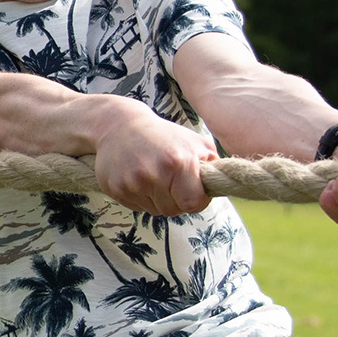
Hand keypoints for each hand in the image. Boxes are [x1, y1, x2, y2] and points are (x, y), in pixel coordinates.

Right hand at [91, 108, 218, 216]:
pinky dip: (141, 197)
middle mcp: (154, 174)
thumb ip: (213, 165)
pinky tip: (138, 178)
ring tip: (153, 177)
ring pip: (155, 211)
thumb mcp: (195, 142)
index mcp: (178, 161)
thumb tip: (223, 186)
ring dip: (158, 200)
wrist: (119, 125)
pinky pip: (136, 207)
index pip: (193, 203)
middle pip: (173, 210)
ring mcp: (132, 182)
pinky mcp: (115, 188)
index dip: (196, 200)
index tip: (193, 190)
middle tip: (171, 182)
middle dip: (176, 200)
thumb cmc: (163, 135)